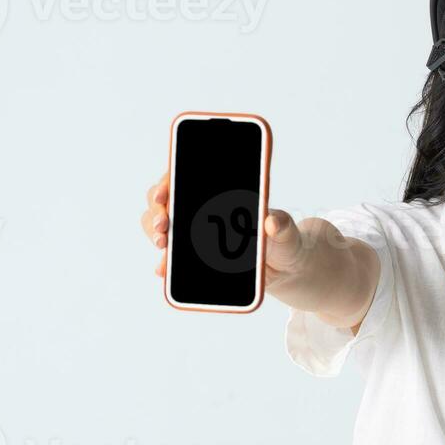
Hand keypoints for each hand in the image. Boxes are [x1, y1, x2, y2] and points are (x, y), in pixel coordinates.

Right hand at [138, 172, 336, 307]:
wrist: (284, 269)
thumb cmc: (284, 241)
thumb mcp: (288, 233)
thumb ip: (282, 226)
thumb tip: (272, 222)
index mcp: (222, 191)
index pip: (184, 174)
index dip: (169, 181)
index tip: (165, 194)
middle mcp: (201, 206)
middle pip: (164, 199)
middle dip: (158, 210)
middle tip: (163, 226)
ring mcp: (193, 230)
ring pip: (160, 225)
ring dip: (156, 234)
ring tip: (164, 248)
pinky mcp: (192, 255)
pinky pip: (170, 255)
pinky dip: (164, 262)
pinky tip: (163, 270)